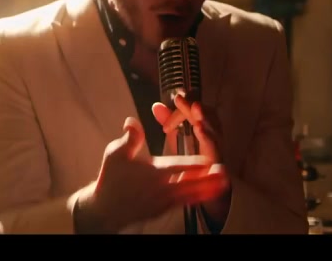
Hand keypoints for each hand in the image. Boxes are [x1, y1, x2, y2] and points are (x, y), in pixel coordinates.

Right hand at [77, 117, 228, 233]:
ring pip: (191, 194)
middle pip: (191, 182)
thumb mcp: (115, 154)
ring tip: (223, 185)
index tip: (209, 160)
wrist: (105, 208)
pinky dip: (197, 198)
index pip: (179, 166)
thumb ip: (129, 138)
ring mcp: (163, 201)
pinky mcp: (162, 210)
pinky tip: (205, 196)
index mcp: (152, 172)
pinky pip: (184, 203)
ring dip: (207, 189)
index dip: (195, 163)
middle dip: (209, 178)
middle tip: (225, 174)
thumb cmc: (111, 178)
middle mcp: (161, 188)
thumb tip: (132, 121)